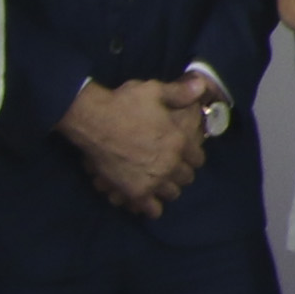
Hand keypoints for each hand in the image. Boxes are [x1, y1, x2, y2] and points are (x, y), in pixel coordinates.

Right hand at [58, 77, 205, 216]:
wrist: (93, 120)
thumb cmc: (124, 103)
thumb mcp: (155, 91)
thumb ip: (180, 92)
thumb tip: (201, 85)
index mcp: (180, 142)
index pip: (198, 159)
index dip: (192, 156)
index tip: (185, 155)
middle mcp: (170, 164)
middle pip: (186, 178)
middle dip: (180, 173)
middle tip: (169, 168)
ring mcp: (153, 180)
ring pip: (171, 193)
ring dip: (167, 188)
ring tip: (158, 183)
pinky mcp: (134, 191)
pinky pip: (151, 209)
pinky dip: (150, 207)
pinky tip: (146, 201)